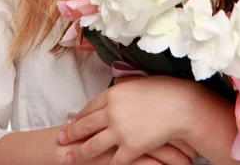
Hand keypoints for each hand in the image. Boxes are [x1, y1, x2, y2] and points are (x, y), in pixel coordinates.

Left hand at [57, 75, 197, 164]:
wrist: (180, 106)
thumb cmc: (164, 90)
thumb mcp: (139, 82)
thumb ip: (123, 88)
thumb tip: (115, 87)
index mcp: (113, 93)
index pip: (90, 106)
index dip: (80, 115)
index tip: (72, 120)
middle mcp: (112, 112)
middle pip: (86, 125)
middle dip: (71, 134)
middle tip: (60, 139)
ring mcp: (120, 131)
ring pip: (93, 146)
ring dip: (79, 153)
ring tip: (69, 158)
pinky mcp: (130, 148)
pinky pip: (114, 160)